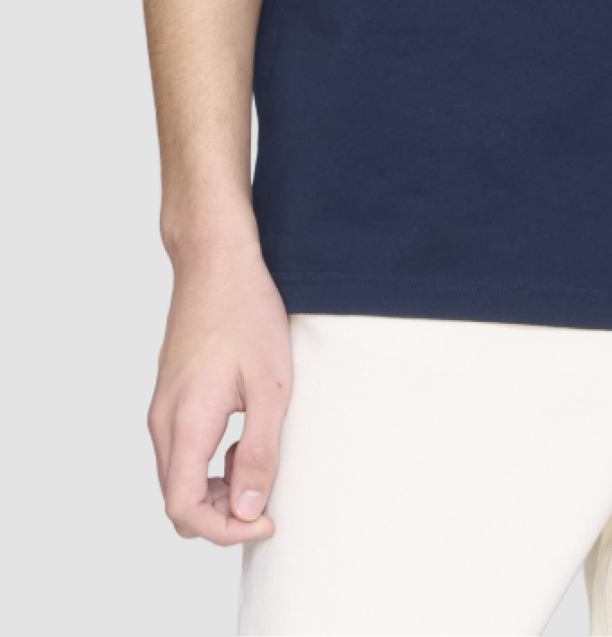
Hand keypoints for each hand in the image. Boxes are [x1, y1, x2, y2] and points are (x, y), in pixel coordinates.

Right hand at [148, 237, 292, 544]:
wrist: (215, 259)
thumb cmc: (246, 312)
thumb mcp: (271, 386)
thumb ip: (259, 452)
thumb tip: (249, 511)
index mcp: (185, 422)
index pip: (183, 509)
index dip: (224, 529)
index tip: (265, 519)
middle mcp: (162, 420)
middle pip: (176, 499)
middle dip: (222, 511)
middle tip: (266, 489)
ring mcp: (161, 406)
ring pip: (178, 475)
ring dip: (216, 484)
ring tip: (257, 452)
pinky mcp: (169, 395)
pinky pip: (180, 449)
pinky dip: (209, 459)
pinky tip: (242, 431)